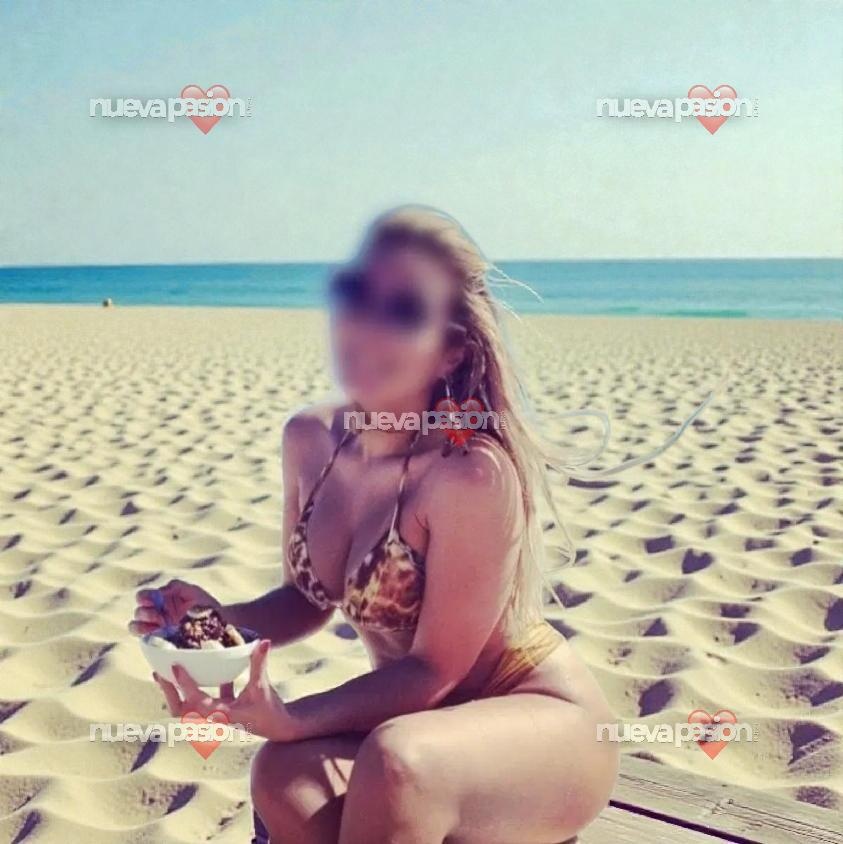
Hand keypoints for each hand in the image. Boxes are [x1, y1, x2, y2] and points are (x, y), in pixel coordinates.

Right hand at [129, 578, 219, 635]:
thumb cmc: (205, 605)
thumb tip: (160, 591)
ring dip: (141, 626)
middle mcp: (156, 614)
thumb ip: (177, 586)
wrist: (220, 624)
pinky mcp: (161, 643)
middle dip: (144, 613)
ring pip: (137, 628)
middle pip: (139, 613)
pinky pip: (147, 642)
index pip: (143, 597)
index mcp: (160, 600)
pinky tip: (159, 636)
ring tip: (157, 626)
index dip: (143, 597)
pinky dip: (148, 639)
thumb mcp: (193, 591)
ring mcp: (157, 630)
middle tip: (158, 616)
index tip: (150, 599)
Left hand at [153, 640, 298, 741]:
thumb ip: (260, 664)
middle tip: (159, 673)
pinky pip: (204, 699)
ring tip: (168, 673)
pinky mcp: (222, 711)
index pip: (197, 701)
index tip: (175, 666)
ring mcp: (215, 716)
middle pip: (181, 711)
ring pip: (188, 707)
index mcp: (222, 715)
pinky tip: (199, 668)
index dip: (185, 684)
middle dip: (168, 694)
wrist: (280, 728)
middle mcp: (214, 718)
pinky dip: (197, 687)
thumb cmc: (271, 709)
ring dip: (177, 692)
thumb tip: (264, 641)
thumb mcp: (263, 686)